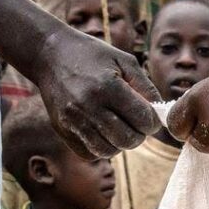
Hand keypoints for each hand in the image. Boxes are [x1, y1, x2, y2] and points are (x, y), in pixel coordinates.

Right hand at [31, 25, 160, 159]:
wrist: (49, 55)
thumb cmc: (92, 55)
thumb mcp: (123, 60)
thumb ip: (145, 86)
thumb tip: (160, 112)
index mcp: (107, 87)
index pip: (142, 119)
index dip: (153, 122)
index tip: (151, 117)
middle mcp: (88, 106)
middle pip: (127, 140)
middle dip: (139, 135)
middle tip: (138, 124)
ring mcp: (73, 121)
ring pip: (109, 151)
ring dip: (120, 143)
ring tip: (121, 127)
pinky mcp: (62, 130)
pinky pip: (89, 153)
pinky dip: (101, 148)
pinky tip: (103, 131)